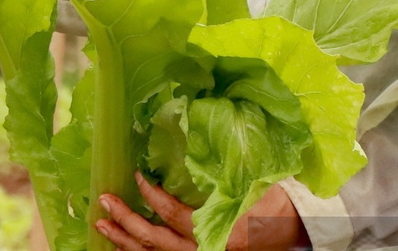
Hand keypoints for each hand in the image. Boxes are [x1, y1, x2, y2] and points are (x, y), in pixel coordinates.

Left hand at [96, 173, 306, 250]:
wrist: (295, 229)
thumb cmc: (275, 204)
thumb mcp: (251, 188)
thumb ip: (220, 182)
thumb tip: (188, 155)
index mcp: (218, 232)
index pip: (175, 217)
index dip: (153, 197)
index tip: (138, 176)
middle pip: (155, 242)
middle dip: (126, 221)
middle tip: (104, 201)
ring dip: (124, 241)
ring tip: (102, 225)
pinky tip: (121, 245)